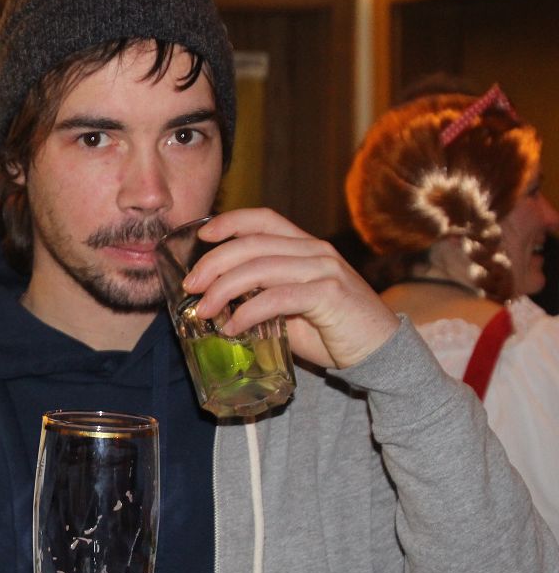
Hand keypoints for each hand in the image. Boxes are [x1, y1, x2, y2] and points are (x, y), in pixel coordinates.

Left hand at [182, 208, 399, 368]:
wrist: (381, 354)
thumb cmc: (331, 331)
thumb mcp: (290, 306)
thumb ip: (260, 295)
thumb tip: (215, 301)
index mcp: (306, 246)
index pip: (264, 218)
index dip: (231, 221)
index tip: (203, 235)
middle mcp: (315, 251)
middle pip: (253, 244)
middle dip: (214, 262)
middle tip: (191, 286)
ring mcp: (324, 270)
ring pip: (260, 268)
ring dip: (224, 289)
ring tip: (204, 311)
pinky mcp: (329, 295)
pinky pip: (277, 298)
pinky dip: (248, 312)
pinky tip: (233, 327)